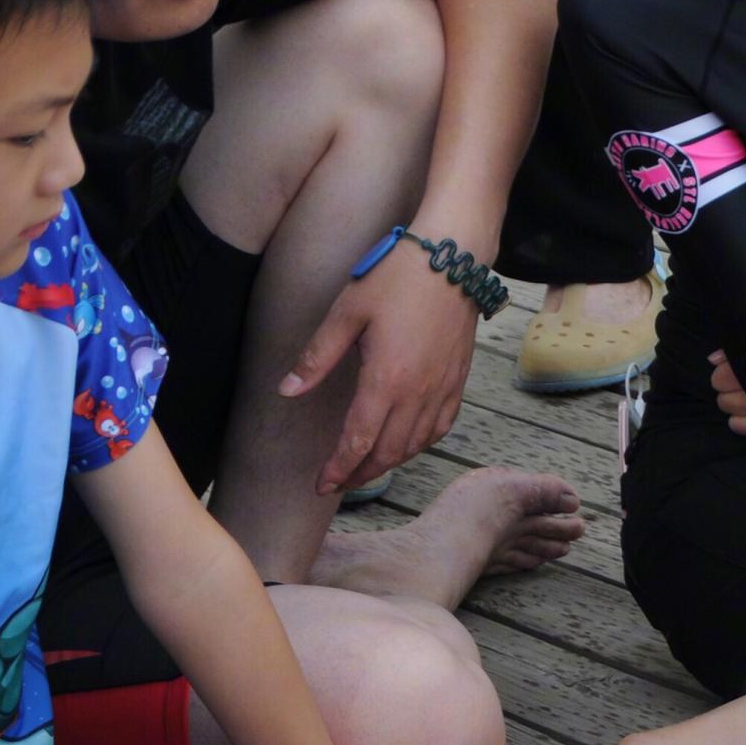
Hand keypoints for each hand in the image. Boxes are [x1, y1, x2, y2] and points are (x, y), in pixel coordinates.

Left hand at [280, 242, 478, 494]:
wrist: (453, 260)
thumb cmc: (396, 278)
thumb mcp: (346, 313)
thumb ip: (317, 357)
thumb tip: (286, 391)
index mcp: (386, 380)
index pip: (358, 441)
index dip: (338, 468)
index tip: (321, 484)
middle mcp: (418, 393)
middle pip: (388, 452)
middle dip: (360, 473)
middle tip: (338, 484)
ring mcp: (443, 388)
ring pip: (416, 444)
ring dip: (389, 463)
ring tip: (366, 468)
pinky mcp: (458, 380)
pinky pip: (441, 426)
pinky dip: (421, 444)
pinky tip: (408, 444)